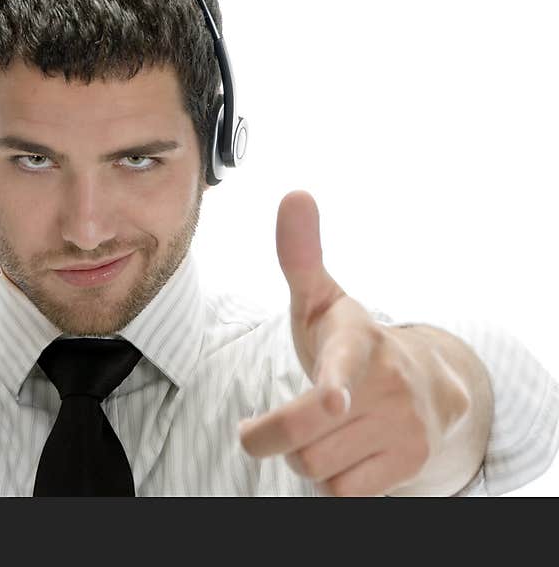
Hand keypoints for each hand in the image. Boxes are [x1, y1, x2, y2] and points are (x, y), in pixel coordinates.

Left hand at [238, 191, 469, 495]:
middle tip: (260, 430)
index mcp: (358, 341)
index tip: (332, 399)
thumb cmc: (353, 341)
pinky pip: (343, 494)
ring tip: (322, 432)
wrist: (429, 385)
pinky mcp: (412, 464)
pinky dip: (332, 482)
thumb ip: (300, 255)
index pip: (343, 363)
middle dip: (269, 438)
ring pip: (318, 471)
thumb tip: (294, 193)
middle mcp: (388, 385)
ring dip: (305, 458)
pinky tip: (346, 454)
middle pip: (300, 437)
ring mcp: (406, 428)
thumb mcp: (324, 300)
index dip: (334, 383)